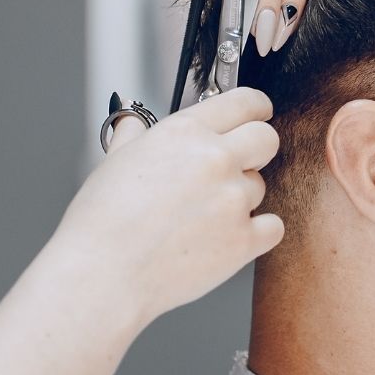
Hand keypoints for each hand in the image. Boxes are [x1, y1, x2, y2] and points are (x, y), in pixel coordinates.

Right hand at [55, 88, 282, 331]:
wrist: (104, 272)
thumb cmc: (102, 221)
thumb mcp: (114, 160)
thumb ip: (134, 136)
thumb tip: (133, 124)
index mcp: (185, 132)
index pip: (244, 102)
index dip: (255, 108)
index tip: (257, 115)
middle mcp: (214, 159)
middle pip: (266, 139)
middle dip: (256, 149)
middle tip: (238, 164)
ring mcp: (233, 200)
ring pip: (260, 187)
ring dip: (240, 197)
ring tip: (200, 216)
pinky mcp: (244, 240)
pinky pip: (272, 227)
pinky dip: (255, 233)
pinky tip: (225, 237)